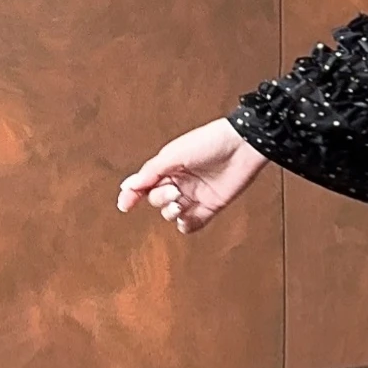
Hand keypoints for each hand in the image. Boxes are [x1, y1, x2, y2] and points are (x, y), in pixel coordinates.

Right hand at [116, 118, 267, 235]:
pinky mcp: (211, 205)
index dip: (132, 195)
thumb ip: (150, 172)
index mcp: (168, 167)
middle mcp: (180, 181)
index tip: (124, 205)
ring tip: (180, 203)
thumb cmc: (209, 142)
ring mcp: (195, 195)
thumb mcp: (174, 154)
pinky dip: (187, 225)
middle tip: (173, 190)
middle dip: (160, 198)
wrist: (243, 146)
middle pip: (157, 200)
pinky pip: (193, 223)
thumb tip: (128, 186)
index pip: (144, 185)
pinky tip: (186, 218)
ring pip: (172, 213)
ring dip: (171, 212)